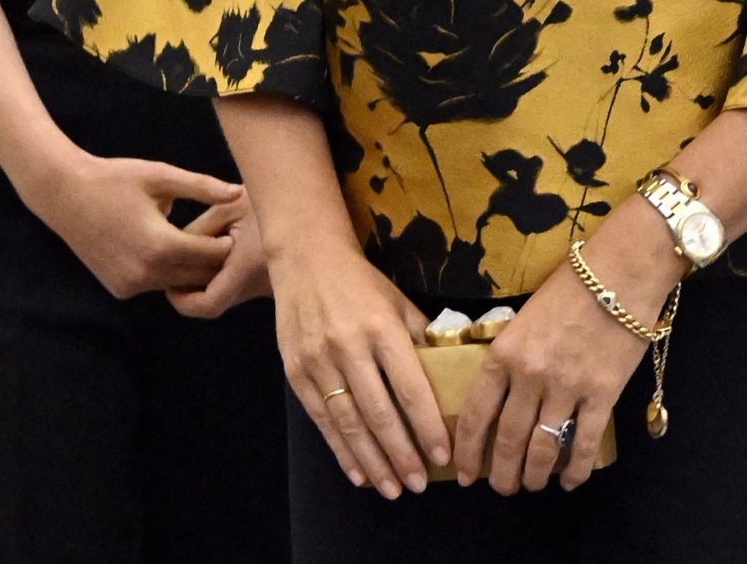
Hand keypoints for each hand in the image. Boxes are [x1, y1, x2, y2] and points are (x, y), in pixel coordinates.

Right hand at [35, 150, 240, 298]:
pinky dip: (169, 272)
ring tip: (206, 242)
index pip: (212, 255)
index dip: (228, 241)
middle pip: (198, 275)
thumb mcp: (162, 177)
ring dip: (192, 267)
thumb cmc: (118, 179)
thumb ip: (203, 187)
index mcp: (160, 246)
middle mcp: (145, 273)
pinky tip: (177, 251)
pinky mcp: (120, 289)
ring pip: (178, 283)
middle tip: (229, 236)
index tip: (238, 225)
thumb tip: (239, 192)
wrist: (66, 195)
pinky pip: (156, 284)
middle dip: (214, 258)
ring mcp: (130, 285)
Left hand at [166, 191, 272, 317]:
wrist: (308, 198)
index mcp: (248, 267)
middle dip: (191, 292)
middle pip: (215, 304)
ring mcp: (269, 286)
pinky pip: (241, 288)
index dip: (181, 300)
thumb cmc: (269, 197)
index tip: (168, 284)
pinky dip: (225, 278)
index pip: (208, 305)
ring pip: (228, 296)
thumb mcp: (230, 206)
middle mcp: (260, 284)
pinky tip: (219, 254)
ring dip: (208, 283)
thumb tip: (176, 253)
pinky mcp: (274, 281)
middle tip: (174, 270)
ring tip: (196, 258)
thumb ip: (200, 231)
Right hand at [268, 234, 450, 498]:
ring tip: (392, 488)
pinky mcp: (296, 372)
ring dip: (372, 461)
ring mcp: (319, 361)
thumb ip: (420, 335)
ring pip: (349, 423)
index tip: (442, 455)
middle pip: (379, 412)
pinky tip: (358, 472)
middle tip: (418, 484)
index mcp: (382, 327)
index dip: (427, 425)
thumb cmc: (361, 281)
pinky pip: (321, 420)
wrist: (305, 258)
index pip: (409, 387)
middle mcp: (350, 347)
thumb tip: (450, 369)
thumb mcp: (397, 299)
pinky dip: (340, 450)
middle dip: (401, 454)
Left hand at [455, 202, 678, 495]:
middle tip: (500, 488)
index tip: (464, 474)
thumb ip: (511, 355)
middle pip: (508, 440)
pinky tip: (570, 481)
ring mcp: (567, 388)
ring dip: (533, 476)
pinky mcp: (601, 395)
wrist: (620, 271)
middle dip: (500, 473)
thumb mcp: (525, 316)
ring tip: (530, 486)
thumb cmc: (570, 286)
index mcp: (505, 352)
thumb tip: (499, 392)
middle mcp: (530, 375)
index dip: (467, 451)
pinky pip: (583, 444)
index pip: (476, 414)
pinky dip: (575, 470)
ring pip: (542, 449)